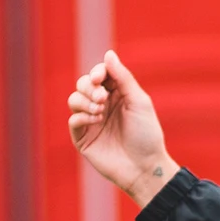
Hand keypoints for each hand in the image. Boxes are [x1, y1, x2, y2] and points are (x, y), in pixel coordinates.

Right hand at [68, 50, 178, 207]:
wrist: (144, 166)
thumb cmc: (146, 134)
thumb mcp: (138, 100)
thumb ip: (122, 77)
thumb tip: (108, 53)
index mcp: (118, 94)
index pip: (100, 74)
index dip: (96, 72)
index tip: (98, 78)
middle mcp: (103, 105)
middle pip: (83, 84)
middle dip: (89, 87)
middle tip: (102, 99)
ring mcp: (92, 121)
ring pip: (74, 99)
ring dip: (85, 101)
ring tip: (100, 110)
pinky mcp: (83, 138)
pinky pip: (73, 120)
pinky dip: (82, 116)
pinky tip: (96, 120)